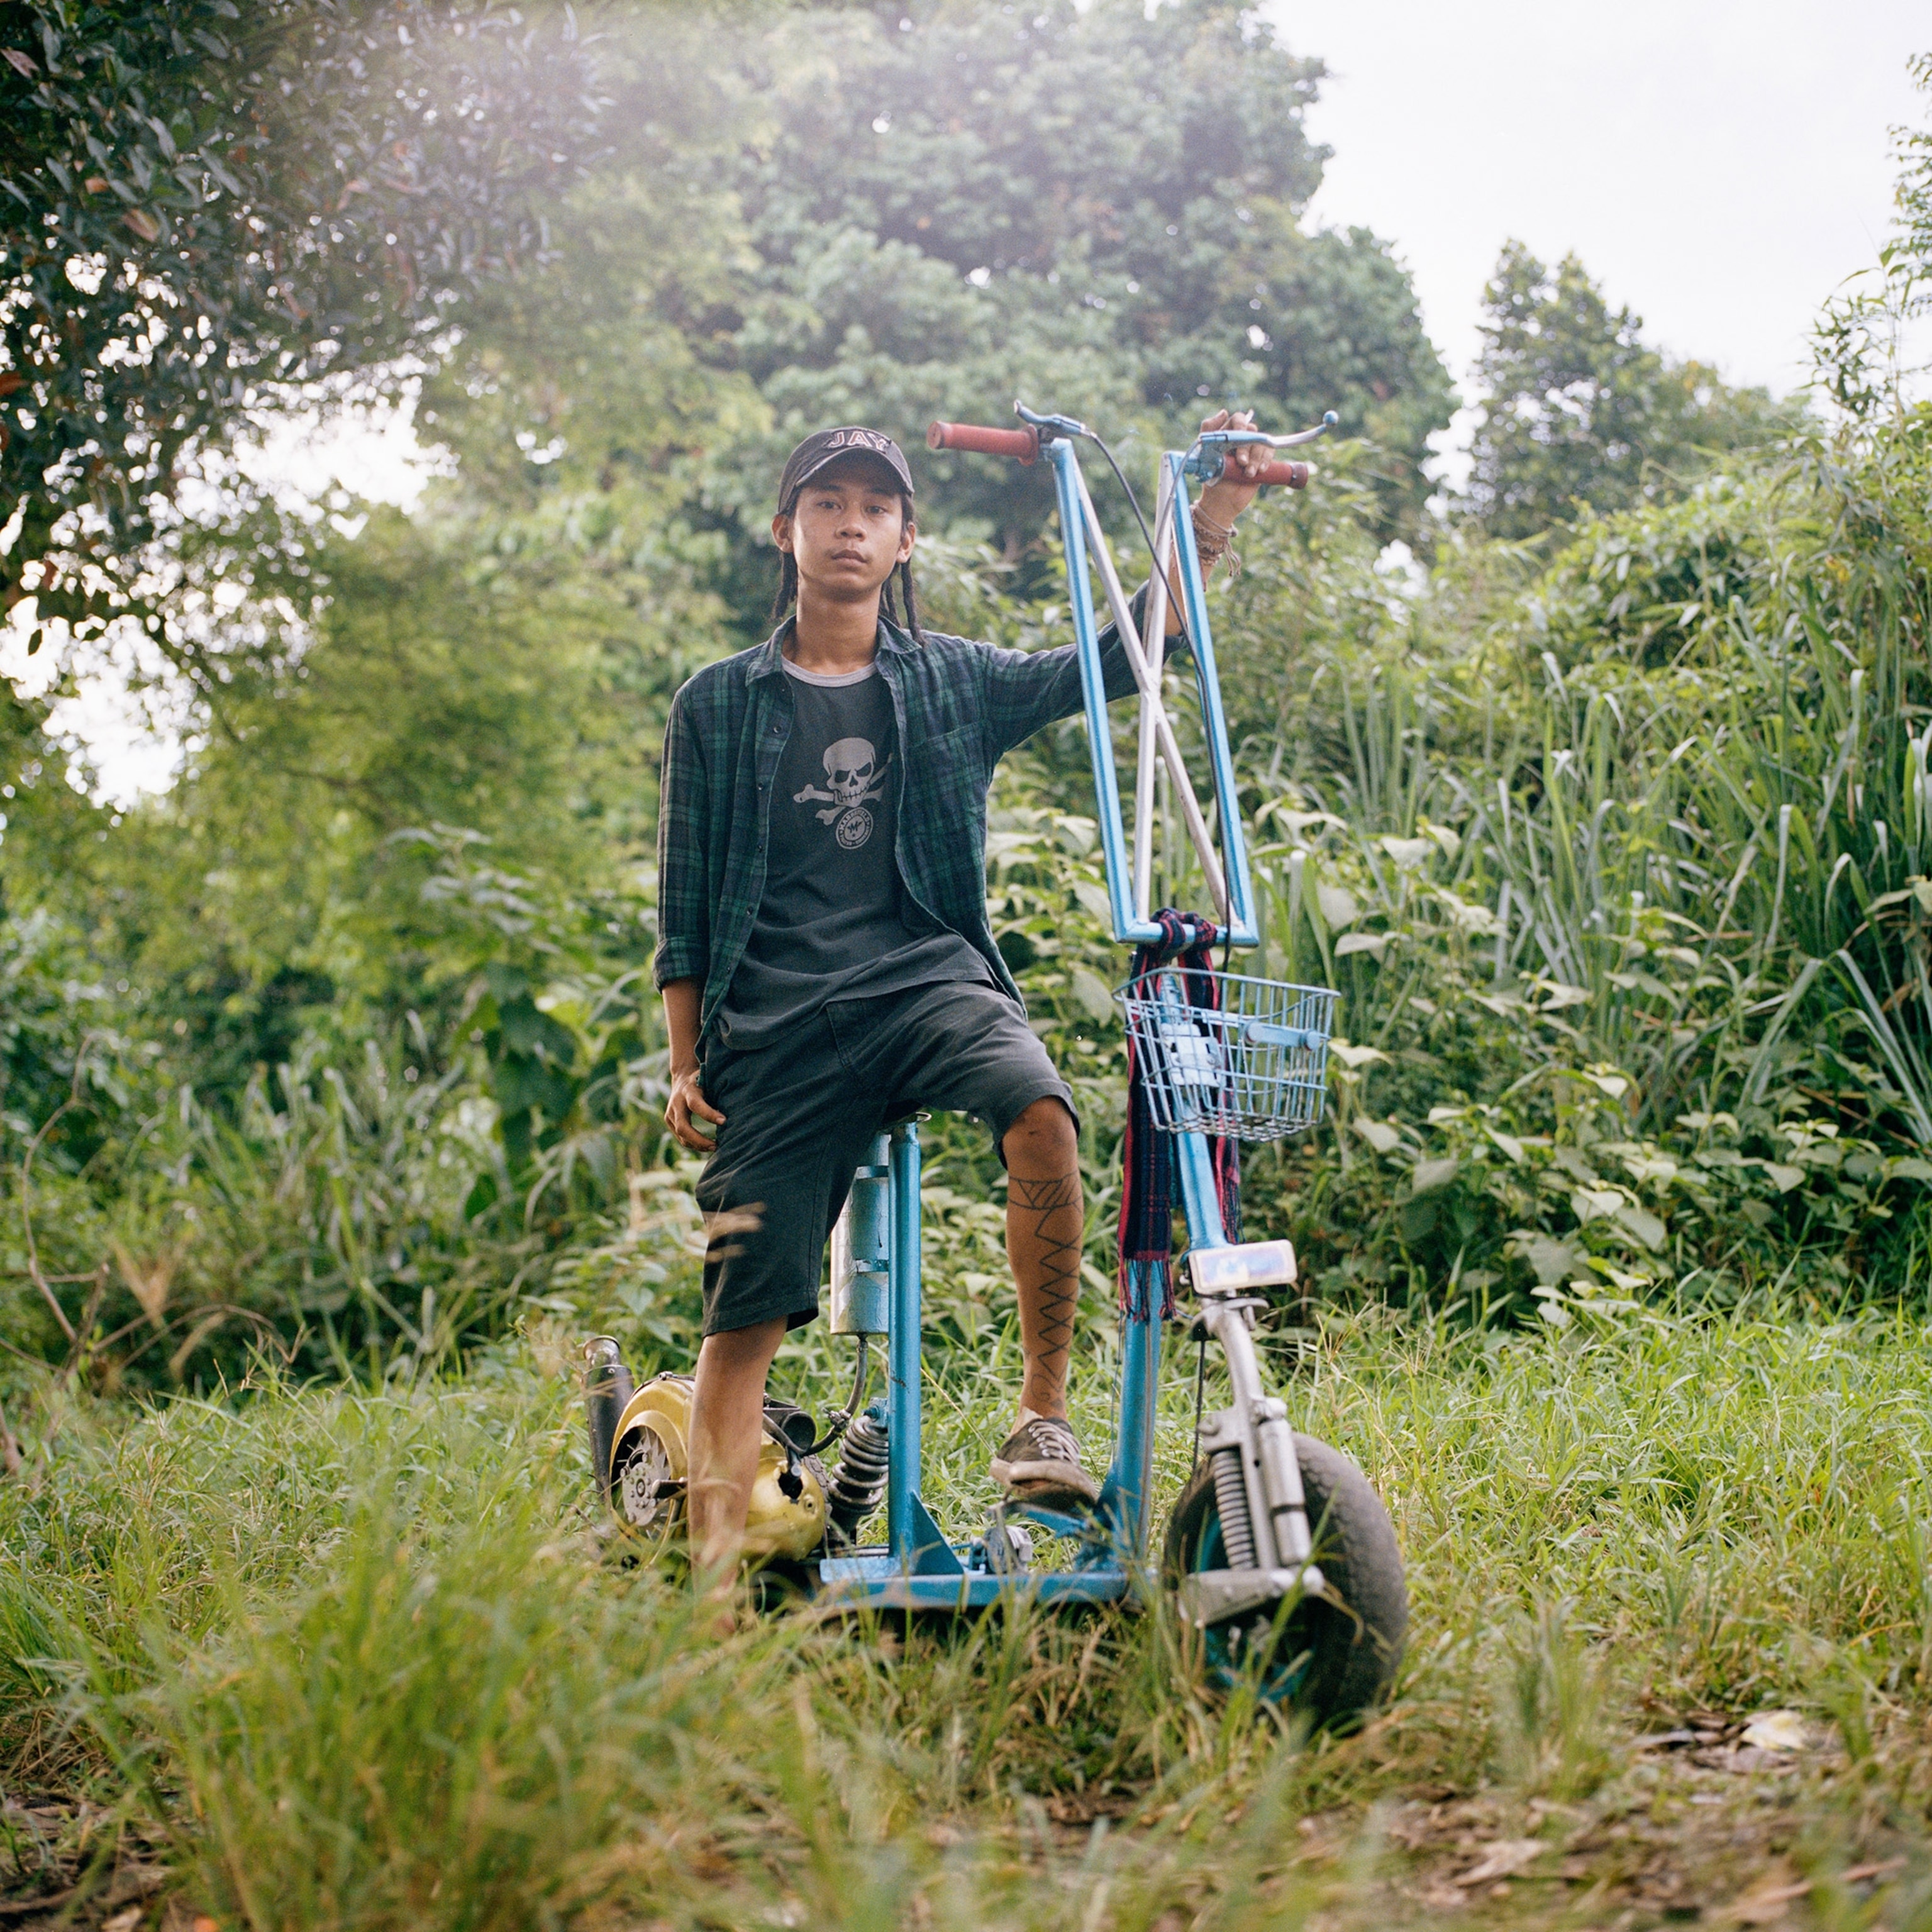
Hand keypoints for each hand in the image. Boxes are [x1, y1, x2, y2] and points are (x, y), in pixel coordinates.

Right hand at [666, 1067, 723, 1152]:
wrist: (682, 1077)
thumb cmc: (703, 1080)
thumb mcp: (710, 1081)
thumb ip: (719, 1092)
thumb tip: (738, 1109)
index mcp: (688, 1090)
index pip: (696, 1104)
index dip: (709, 1114)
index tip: (725, 1121)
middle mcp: (676, 1103)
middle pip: (683, 1127)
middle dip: (699, 1140)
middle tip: (716, 1146)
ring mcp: (670, 1113)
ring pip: (681, 1135)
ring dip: (697, 1145)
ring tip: (714, 1147)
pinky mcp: (669, 1121)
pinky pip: (681, 1137)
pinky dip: (693, 1144)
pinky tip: (706, 1146)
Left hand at [1196, 407, 1267, 523]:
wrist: (1220, 501)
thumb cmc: (1211, 477)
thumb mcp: (1204, 453)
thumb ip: (1210, 430)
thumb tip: (1224, 412)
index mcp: (1227, 434)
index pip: (1238, 420)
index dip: (1240, 424)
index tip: (1240, 435)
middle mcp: (1241, 440)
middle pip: (1251, 431)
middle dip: (1247, 447)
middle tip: (1241, 463)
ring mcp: (1252, 450)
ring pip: (1262, 442)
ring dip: (1256, 457)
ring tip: (1248, 473)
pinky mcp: (1261, 461)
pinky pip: (1269, 452)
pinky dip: (1266, 460)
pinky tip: (1259, 471)